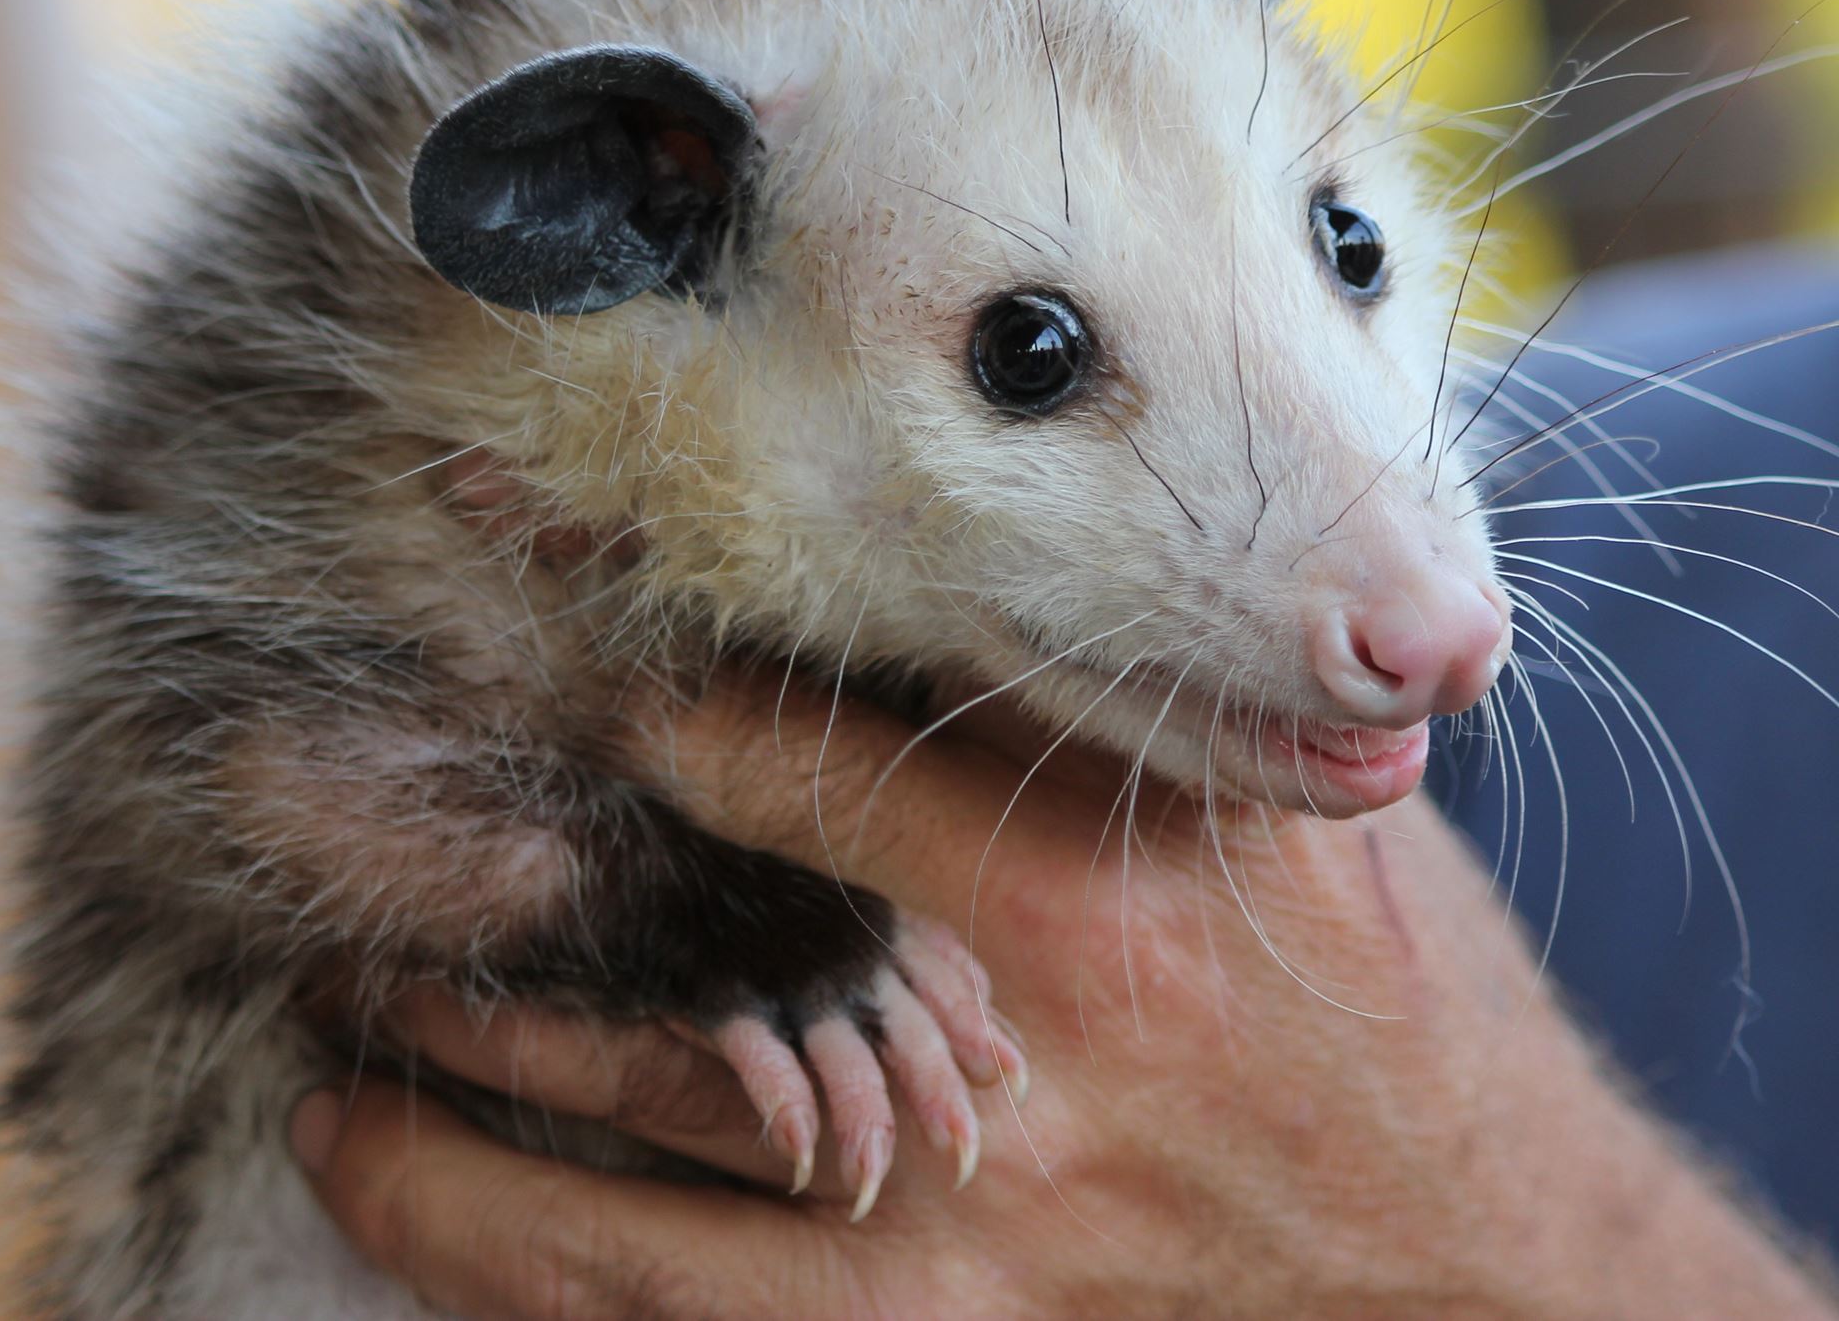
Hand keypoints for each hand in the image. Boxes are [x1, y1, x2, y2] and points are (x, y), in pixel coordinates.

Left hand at [290, 679, 1838, 1318]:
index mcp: (1098, 881)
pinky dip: (524, 1283)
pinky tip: (417, 1219)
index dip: (618, 661)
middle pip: (662, 962)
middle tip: (338, 830)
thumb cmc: (1411, 1035)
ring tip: (333, 1054)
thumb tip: (970, 599)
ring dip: (447, 1122)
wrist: (1504, 1295)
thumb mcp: (1307, 834)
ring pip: (622, 1194)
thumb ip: (1131, 723)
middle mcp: (1006, 1058)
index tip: (493, 589)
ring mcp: (955, 1240)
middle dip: (479, 899)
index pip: (791, 744)